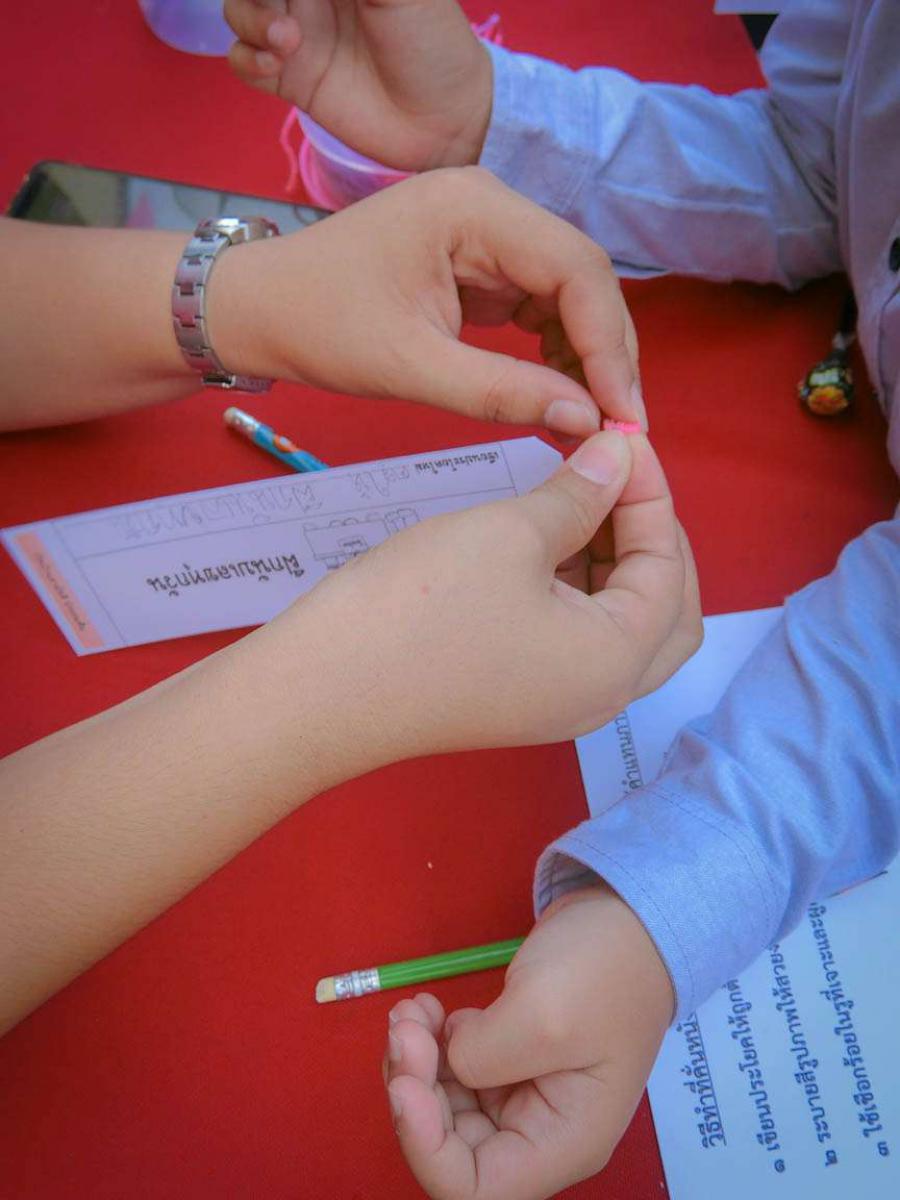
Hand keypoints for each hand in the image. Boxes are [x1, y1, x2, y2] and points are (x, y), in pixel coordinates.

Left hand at [210, 168, 646, 434]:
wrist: (259, 309)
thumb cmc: (319, 327)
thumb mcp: (411, 367)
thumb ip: (502, 393)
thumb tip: (584, 422)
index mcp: (472, 208)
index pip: (575, 269)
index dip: (609, 346)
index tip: (623, 416)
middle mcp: (490, 204)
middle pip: (582, 274)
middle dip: (606, 352)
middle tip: (621, 425)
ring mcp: (486, 229)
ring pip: (567, 290)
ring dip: (586, 353)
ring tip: (594, 418)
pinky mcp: (480, 258)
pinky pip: (538, 300)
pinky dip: (556, 347)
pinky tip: (561, 392)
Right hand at [224, 0, 490, 170]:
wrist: (443, 120)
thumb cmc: (432, 42)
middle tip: (284, 12)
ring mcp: (296, 36)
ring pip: (239, 11)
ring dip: (250, 18)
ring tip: (287, 42)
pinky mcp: (290, 81)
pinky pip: (242, 61)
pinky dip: (246, 58)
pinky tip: (275, 65)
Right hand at [275, 427, 699, 767]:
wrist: (320, 689)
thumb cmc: (422, 605)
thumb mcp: (510, 533)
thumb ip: (580, 494)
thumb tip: (621, 455)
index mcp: (618, 661)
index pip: (669, 566)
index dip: (651, 492)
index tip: (620, 435)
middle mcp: (602, 694)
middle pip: (666, 611)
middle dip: (652, 538)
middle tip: (617, 478)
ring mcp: (558, 701)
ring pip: (621, 624)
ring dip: (615, 560)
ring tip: (581, 495)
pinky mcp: (518, 696)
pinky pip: (575, 637)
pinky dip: (577, 585)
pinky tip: (548, 535)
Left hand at [382, 884, 674, 1199]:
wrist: (630, 915)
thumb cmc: (602, 968)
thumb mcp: (541, 1013)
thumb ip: (482, 1056)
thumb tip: (450, 1063)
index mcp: (562, 1141)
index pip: (475, 1189)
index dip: (426, 1147)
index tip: (406, 1083)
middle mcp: (539, 1131)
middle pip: (451, 1145)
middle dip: (415, 1090)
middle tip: (405, 1027)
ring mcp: (521, 1094)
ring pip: (444, 1106)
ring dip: (416, 1062)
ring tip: (414, 1010)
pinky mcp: (507, 1058)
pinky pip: (454, 1071)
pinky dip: (430, 1044)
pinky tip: (431, 1008)